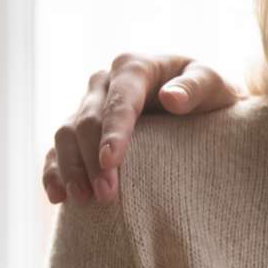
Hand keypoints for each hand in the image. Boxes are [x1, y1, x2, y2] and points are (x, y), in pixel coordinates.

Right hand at [42, 53, 241, 204]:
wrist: (199, 102)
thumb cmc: (209, 93)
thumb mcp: (214, 84)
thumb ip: (196, 87)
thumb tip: (171, 99)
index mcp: (134, 67)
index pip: (119, 101)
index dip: (113, 132)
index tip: (111, 162)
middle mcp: (105, 82)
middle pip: (87, 120)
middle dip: (93, 159)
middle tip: (106, 195)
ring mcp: (89, 105)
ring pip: (65, 134)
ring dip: (71, 168)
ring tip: (82, 200)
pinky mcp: (81, 128)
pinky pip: (58, 149)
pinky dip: (54, 171)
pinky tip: (57, 196)